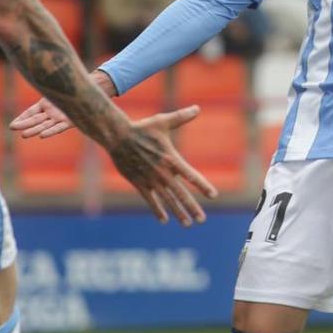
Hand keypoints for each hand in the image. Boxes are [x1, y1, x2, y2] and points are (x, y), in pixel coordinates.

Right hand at [10, 69, 114, 138]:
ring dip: (34, 130)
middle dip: (24, 124)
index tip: (12, 125)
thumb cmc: (73, 83)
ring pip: (44, 125)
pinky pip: (58, 127)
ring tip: (24, 135)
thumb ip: (46, 76)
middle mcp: (52, 112)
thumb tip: (32, 62)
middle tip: (13, 128)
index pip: (30, 112)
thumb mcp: (56, 79)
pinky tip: (41, 135)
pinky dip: (50, 131)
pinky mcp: (70, 121)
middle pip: (35, 120)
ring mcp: (60, 117)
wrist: (91, 90)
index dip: (22, 118)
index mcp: (46, 103)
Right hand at [108, 105, 217, 226]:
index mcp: (171, 159)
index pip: (191, 176)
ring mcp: (151, 180)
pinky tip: (164, 220)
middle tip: (202, 219)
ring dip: (178, 213)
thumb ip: (181, 117)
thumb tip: (197, 108)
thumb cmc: (143, 128)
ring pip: (167, 200)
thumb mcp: (163, 122)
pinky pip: (150, 200)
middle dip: (192, 208)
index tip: (213, 196)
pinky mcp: (139, 183)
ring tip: (187, 224)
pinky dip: (157, 210)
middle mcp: (163, 173)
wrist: (118, 137)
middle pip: (181, 194)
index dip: (202, 186)